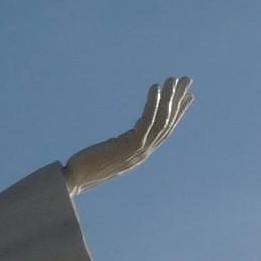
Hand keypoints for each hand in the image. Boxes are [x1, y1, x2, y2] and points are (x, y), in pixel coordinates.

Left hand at [63, 77, 191, 195]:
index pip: (164, 131)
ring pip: (161, 121)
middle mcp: (143, 154)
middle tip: (187, 80)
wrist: (73, 181)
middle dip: (178, 101)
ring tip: (172, 79)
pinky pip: (147, 121)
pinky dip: (153, 103)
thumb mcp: (108, 155)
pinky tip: (155, 88)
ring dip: (169, 98)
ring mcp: (137, 152)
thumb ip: (119, 147)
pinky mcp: (128, 147)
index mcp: (140, 155)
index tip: (187, 96)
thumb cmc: (84, 168)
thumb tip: (119, 141)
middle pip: (167, 123)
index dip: (177, 113)